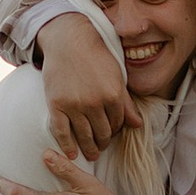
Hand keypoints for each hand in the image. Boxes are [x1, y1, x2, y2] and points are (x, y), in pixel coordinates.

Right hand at [37, 14, 134, 159]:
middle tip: (100, 147)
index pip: (117, 124)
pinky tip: (71, 154)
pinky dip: (67, 146)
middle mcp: (95, 103)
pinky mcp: (57, 105)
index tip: (110, 134)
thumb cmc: (96, 56)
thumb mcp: (117, 77)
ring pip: (84, 136)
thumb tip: (138, 126)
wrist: (69, 41)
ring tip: (90, 153)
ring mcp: (75, 105)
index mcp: (113, 95)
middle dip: (103, 143)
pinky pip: (62, 132)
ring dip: (89, 148)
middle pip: (102, 133)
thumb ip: (126, 103)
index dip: (115, 131)